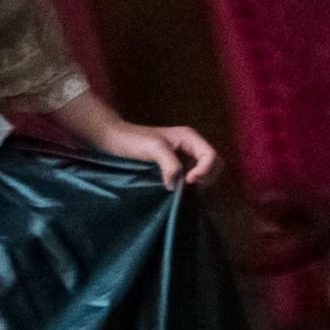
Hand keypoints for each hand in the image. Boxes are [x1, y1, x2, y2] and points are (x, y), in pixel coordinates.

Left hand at [99, 121, 220, 187]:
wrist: (115, 141)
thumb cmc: (132, 140)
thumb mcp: (153, 148)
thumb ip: (169, 163)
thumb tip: (177, 185)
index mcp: (189, 138)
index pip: (211, 156)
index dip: (205, 171)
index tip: (188, 181)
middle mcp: (191, 147)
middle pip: (215, 165)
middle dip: (206, 178)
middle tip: (187, 187)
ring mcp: (185, 158)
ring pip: (206, 173)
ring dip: (200, 184)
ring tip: (182, 190)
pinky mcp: (177, 168)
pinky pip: (193, 179)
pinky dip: (191, 187)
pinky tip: (177, 191)